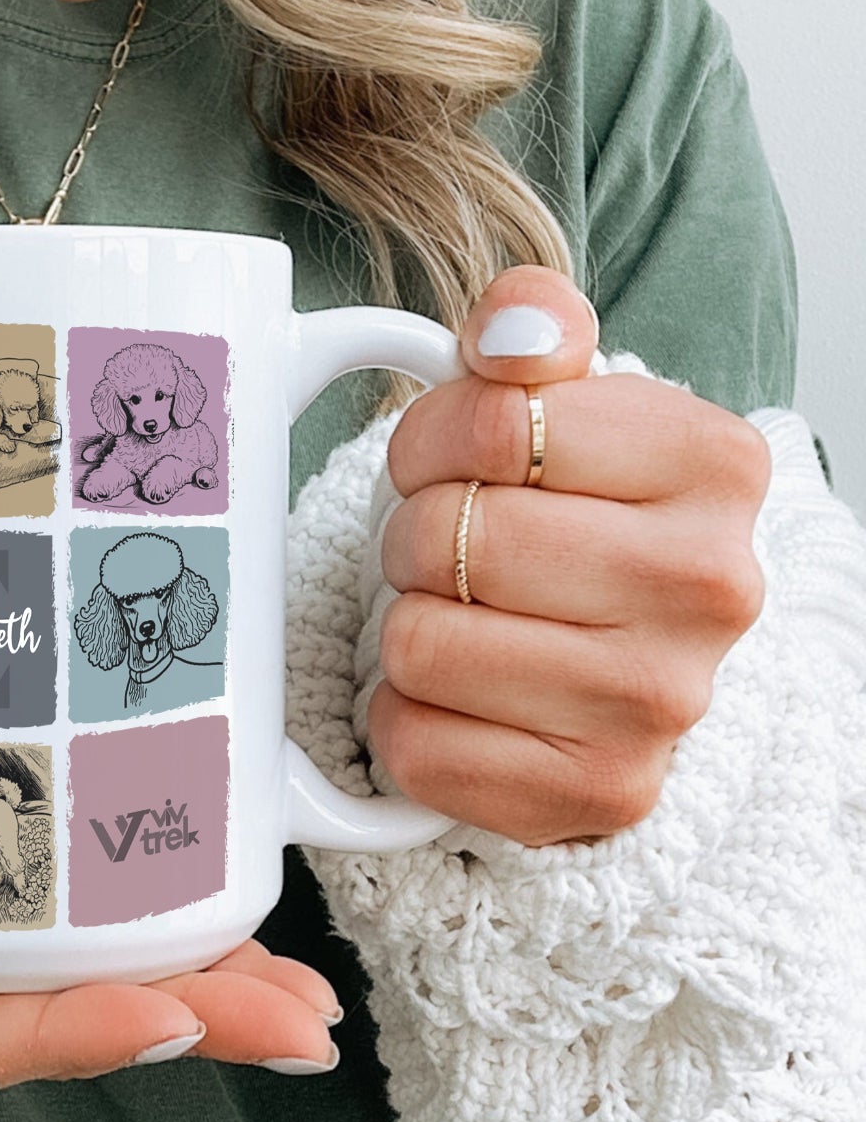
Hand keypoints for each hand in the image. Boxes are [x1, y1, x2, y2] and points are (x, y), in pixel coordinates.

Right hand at [0, 753, 343, 1095]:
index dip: (68, 1032)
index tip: (174, 1011)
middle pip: (44, 1026)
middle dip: (179, 1021)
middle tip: (299, 1015)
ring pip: (61, 984)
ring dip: (180, 982)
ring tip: (293, 983)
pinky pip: (40, 928)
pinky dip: (127, 925)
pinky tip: (205, 909)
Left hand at [373, 268, 771, 845]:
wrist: (614, 652)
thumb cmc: (569, 514)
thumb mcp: (560, 397)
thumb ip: (530, 324)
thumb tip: (512, 332)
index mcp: (714, 464)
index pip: (489, 423)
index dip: (433, 440)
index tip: (457, 463)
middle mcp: (711, 589)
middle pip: (447, 537)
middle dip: (417, 535)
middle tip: (454, 551)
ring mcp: (661, 706)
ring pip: (420, 643)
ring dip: (410, 626)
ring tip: (465, 619)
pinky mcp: (597, 797)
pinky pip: (415, 745)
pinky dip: (407, 719)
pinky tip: (463, 700)